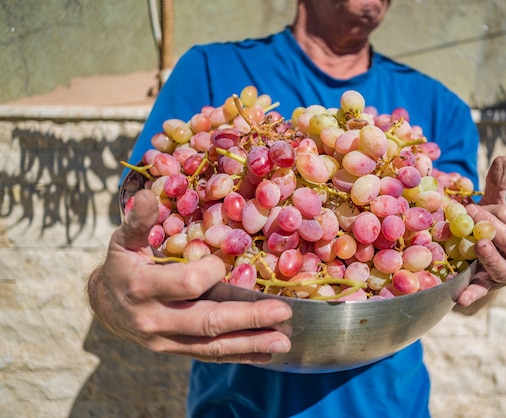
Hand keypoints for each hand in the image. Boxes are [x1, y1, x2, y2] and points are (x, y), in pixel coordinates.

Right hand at [87, 189, 292, 362]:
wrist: (105, 306)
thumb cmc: (121, 266)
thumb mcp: (124, 240)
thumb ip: (138, 221)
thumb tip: (147, 195)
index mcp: (142, 288)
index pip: (186, 284)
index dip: (211, 272)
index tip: (226, 261)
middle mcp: (155, 320)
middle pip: (207, 322)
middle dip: (247, 318)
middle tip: (283, 313)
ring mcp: (167, 341)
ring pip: (213, 346)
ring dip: (251, 343)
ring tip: (283, 341)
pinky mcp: (177, 351)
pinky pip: (210, 356)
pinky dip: (240, 354)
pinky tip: (267, 353)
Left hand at [456, 156, 505, 306]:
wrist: (478, 257)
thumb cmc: (488, 228)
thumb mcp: (491, 207)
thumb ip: (497, 185)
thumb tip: (502, 157)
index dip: (495, 213)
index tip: (473, 206)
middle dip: (495, 228)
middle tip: (472, 215)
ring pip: (504, 269)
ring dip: (491, 258)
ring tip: (480, 246)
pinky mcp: (486, 288)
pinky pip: (480, 292)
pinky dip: (472, 295)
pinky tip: (460, 298)